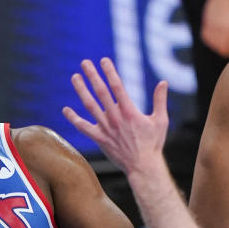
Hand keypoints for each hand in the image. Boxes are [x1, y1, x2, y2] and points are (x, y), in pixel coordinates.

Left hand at [62, 57, 169, 176]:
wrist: (143, 166)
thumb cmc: (153, 144)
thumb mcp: (161, 120)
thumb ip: (160, 100)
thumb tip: (163, 82)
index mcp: (130, 111)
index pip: (117, 87)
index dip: (110, 72)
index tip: (104, 60)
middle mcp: (115, 118)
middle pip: (101, 92)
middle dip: (92, 76)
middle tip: (85, 62)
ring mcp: (106, 128)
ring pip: (90, 106)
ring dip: (81, 90)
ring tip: (74, 77)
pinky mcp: (99, 139)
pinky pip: (83, 127)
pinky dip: (73, 118)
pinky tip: (65, 109)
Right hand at [201, 0, 228, 57]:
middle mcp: (225, 28)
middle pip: (223, 48)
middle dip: (224, 52)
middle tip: (225, 52)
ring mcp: (215, 26)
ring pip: (214, 44)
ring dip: (216, 47)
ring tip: (218, 45)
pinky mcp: (207, 24)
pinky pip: (206, 38)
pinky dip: (209, 41)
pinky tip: (212, 39)